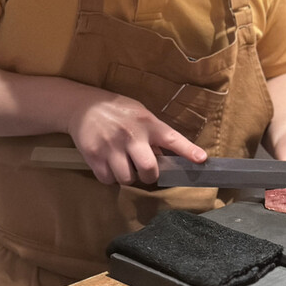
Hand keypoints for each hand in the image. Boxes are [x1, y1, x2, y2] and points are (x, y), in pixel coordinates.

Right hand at [66, 86, 206, 185]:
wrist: (84, 106)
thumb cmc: (119, 111)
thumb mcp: (141, 115)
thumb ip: (154, 134)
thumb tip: (166, 158)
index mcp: (147, 123)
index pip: (172, 138)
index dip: (188, 150)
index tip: (202, 159)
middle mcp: (131, 135)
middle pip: (149, 169)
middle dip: (149, 175)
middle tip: (145, 170)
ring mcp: (111, 146)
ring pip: (127, 178)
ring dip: (128, 177)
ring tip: (124, 164)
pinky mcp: (94, 156)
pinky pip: (108, 180)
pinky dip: (110, 177)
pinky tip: (109, 165)